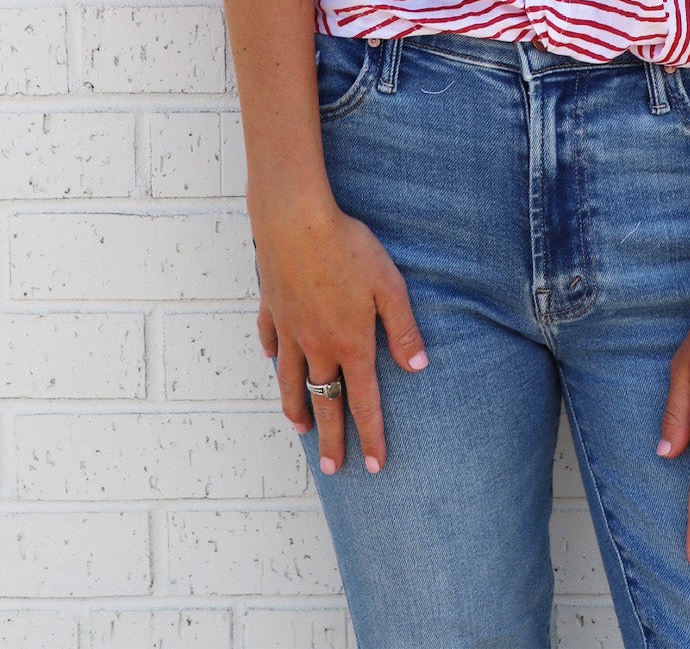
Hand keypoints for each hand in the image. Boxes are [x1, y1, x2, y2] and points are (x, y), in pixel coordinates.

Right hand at [253, 197, 427, 475]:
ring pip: (291, 381)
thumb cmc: (349, 248)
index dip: (371, 436)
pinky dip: (274, 358)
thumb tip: (418, 367)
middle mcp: (317, 346)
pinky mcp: (272, 309)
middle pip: (324, 402)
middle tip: (332, 469)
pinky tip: (275, 364)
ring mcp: (290, 330)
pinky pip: (271, 342)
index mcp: (351, 344)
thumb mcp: (389, 285)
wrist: (295, 221)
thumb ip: (403, 328)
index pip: (363, 402)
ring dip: (298, 408)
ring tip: (302, 428)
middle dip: (331, 440)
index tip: (376, 467)